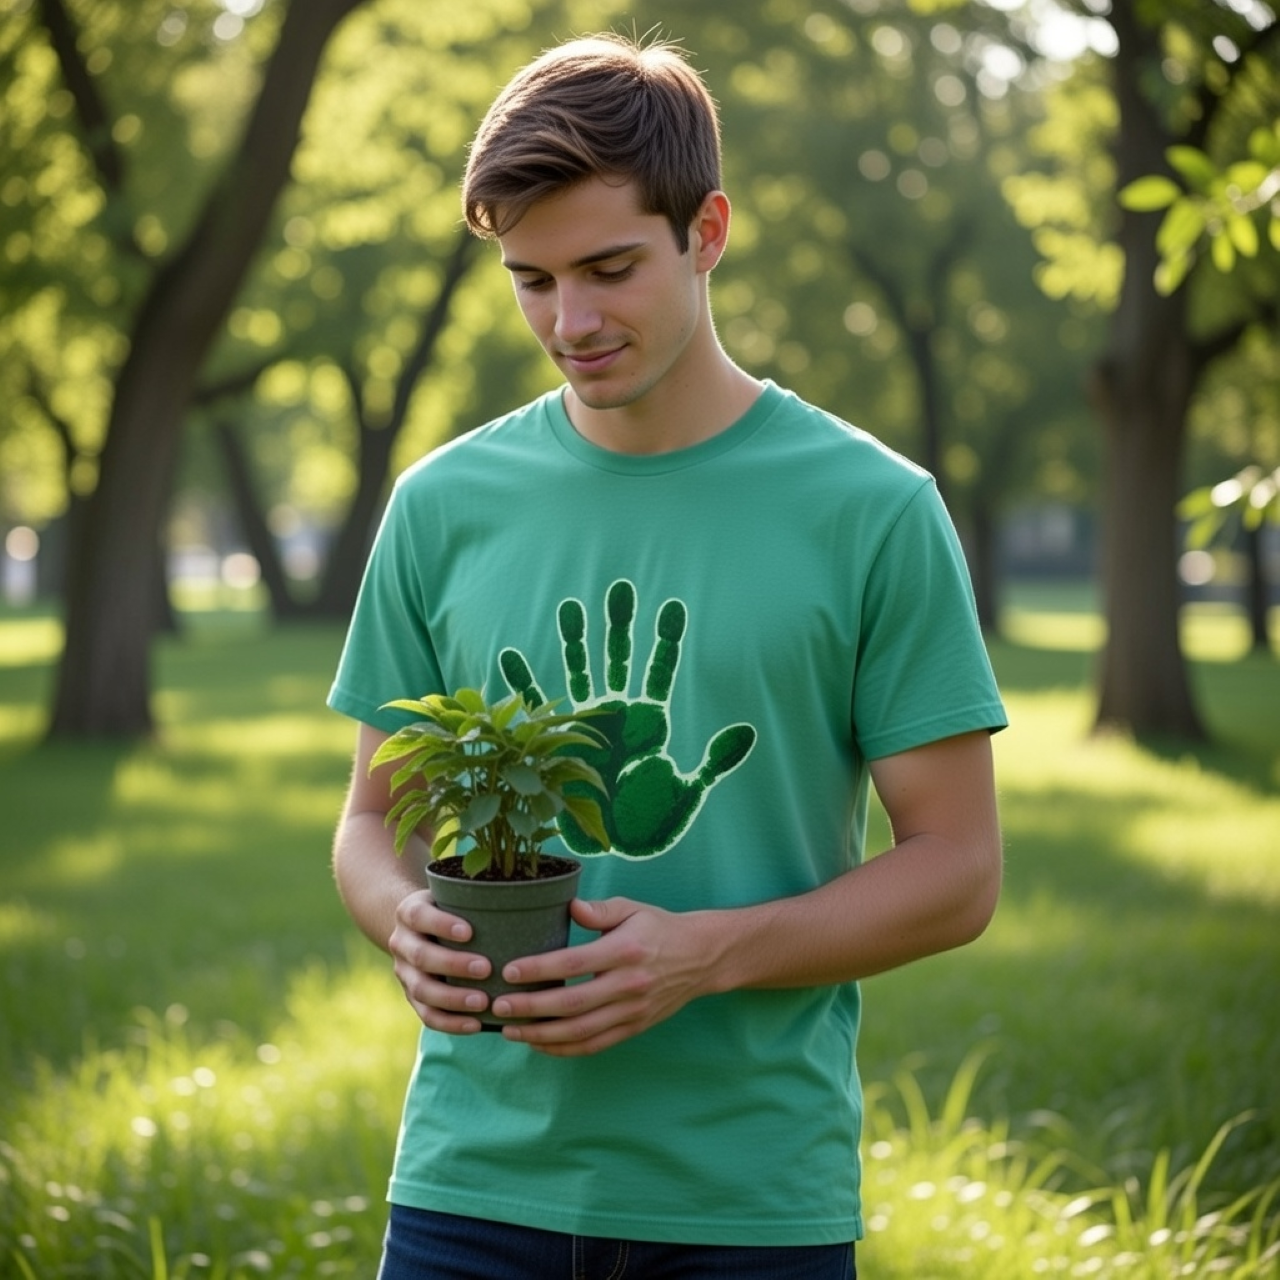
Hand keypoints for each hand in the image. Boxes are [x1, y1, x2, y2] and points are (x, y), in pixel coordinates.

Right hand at [388, 889, 492, 1034]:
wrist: (417, 927)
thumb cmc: (449, 908)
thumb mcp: (451, 895)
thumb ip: (474, 898)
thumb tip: (523, 897)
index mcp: (409, 912)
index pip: (420, 916)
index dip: (442, 925)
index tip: (470, 932)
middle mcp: (401, 942)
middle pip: (421, 956)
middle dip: (453, 964)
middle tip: (486, 969)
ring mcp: (404, 972)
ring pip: (422, 990)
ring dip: (453, 998)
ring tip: (483, 1002)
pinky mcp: (411, 996)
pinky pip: (427, 1015)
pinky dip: (450, 1023)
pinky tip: (476, 1025)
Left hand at [489, 897, 717, 1055]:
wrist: (701, 957)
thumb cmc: (659, 928)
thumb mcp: (632, 908)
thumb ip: (600, 910)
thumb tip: (570, 907)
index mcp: (624, 951)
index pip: (573, 964)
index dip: (538, 970)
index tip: (509, 972)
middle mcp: (628, 985)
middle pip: (571, 1004)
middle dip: (530, 1008)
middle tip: (499, 1006)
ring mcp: (632, 1011)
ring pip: (580, 1032)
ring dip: (541, 1035)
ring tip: (510, 1030)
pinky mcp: (634, 1028)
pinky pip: (595, 1045)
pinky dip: (564, 1050)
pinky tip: (540, 1044)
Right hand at [499, 580, 755, 857]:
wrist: (612, 847)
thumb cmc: (651, 822)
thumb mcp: (688, 791)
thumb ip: (714, 761)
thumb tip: (746, 731)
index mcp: (649, 721)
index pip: (660, 671)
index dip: (667, 641)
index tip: (673, 607)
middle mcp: (617, 714)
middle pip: (619, 659)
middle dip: (622, 625)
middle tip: (623, 588)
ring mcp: (586, 723)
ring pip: (581, 671)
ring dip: (577, 640)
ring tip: (572, 605)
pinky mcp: (557, 740)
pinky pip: (537, 706)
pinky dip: (524, 682)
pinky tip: (511, 655)